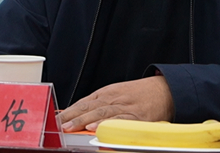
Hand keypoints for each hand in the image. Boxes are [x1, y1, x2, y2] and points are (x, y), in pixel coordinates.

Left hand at [58, 76, 173, 131]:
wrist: (165, 90)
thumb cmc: (138, 95)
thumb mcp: (115, 95)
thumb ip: (96, 105)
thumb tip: (71, 114)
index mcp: (106, 93)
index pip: (82, 102)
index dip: (68, 112)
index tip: (54, 120)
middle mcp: (113, 98)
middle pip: (89, 107)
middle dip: (72, 117)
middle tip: (58, 126)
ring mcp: (125, 107)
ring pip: (101, 113)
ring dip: (85, 120)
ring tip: (72, 127)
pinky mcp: (137, 117)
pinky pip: (120, 120)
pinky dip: (108, 124)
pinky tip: (97, 128)